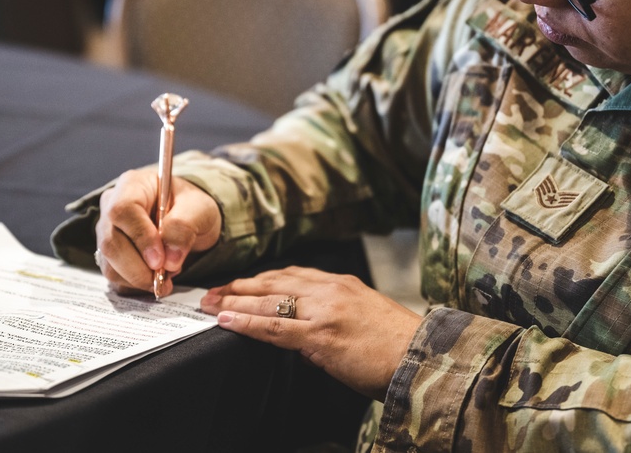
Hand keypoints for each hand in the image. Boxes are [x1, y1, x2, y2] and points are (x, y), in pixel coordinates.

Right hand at [94, 167, 220, 296]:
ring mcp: (107, 231)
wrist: (188, 218)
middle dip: (138, 268)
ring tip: (165, 277)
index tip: (160, 260)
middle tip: (164, 279)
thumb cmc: (191, 206)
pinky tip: (155, 277)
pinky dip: (135, 284)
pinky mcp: (109, 253)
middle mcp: (112, 206)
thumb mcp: (199, 209)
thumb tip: (169, 260)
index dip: (140, 238)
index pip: (123, 210)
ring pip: (109, 263)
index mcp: (132, 185)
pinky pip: (114, 275)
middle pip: (111, 242)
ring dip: (137, 279)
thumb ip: (184, 227)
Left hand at [199, 266, 421, 400]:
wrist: (420, 356)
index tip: (241, 283)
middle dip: (239, 286)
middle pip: (273, 282)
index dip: (261, 278)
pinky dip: (245, 322)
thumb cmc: (396, 344)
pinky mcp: (320, 335)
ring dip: (233, 301)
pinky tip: (226, 321)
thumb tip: (306, 333)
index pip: (291, 274)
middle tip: (213, 290)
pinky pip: (273, 326)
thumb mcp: (364, 315)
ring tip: (209, 304)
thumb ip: (334, 315)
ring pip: (267, 301)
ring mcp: (324, 310)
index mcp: (341, 283)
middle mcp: (329, 289)